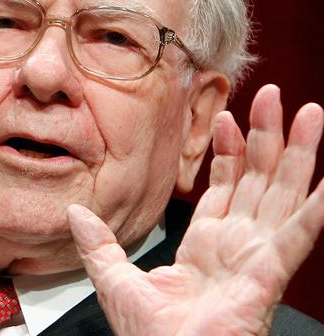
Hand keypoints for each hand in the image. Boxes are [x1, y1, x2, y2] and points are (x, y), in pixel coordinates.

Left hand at [68, 84, 322, 334]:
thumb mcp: (115, 280)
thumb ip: (99, 243)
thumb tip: (76, 212)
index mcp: (205, 245)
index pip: (225, 187)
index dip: (228, 151)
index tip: (224, 116)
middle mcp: (237, 245)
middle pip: (259, 180)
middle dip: (266, 137)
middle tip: (270, 96)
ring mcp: (256, 257)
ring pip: (283, 194)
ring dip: (297, 153)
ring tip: (309, 113)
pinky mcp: (267, 274)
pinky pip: (297, 236)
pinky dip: (316, 209)